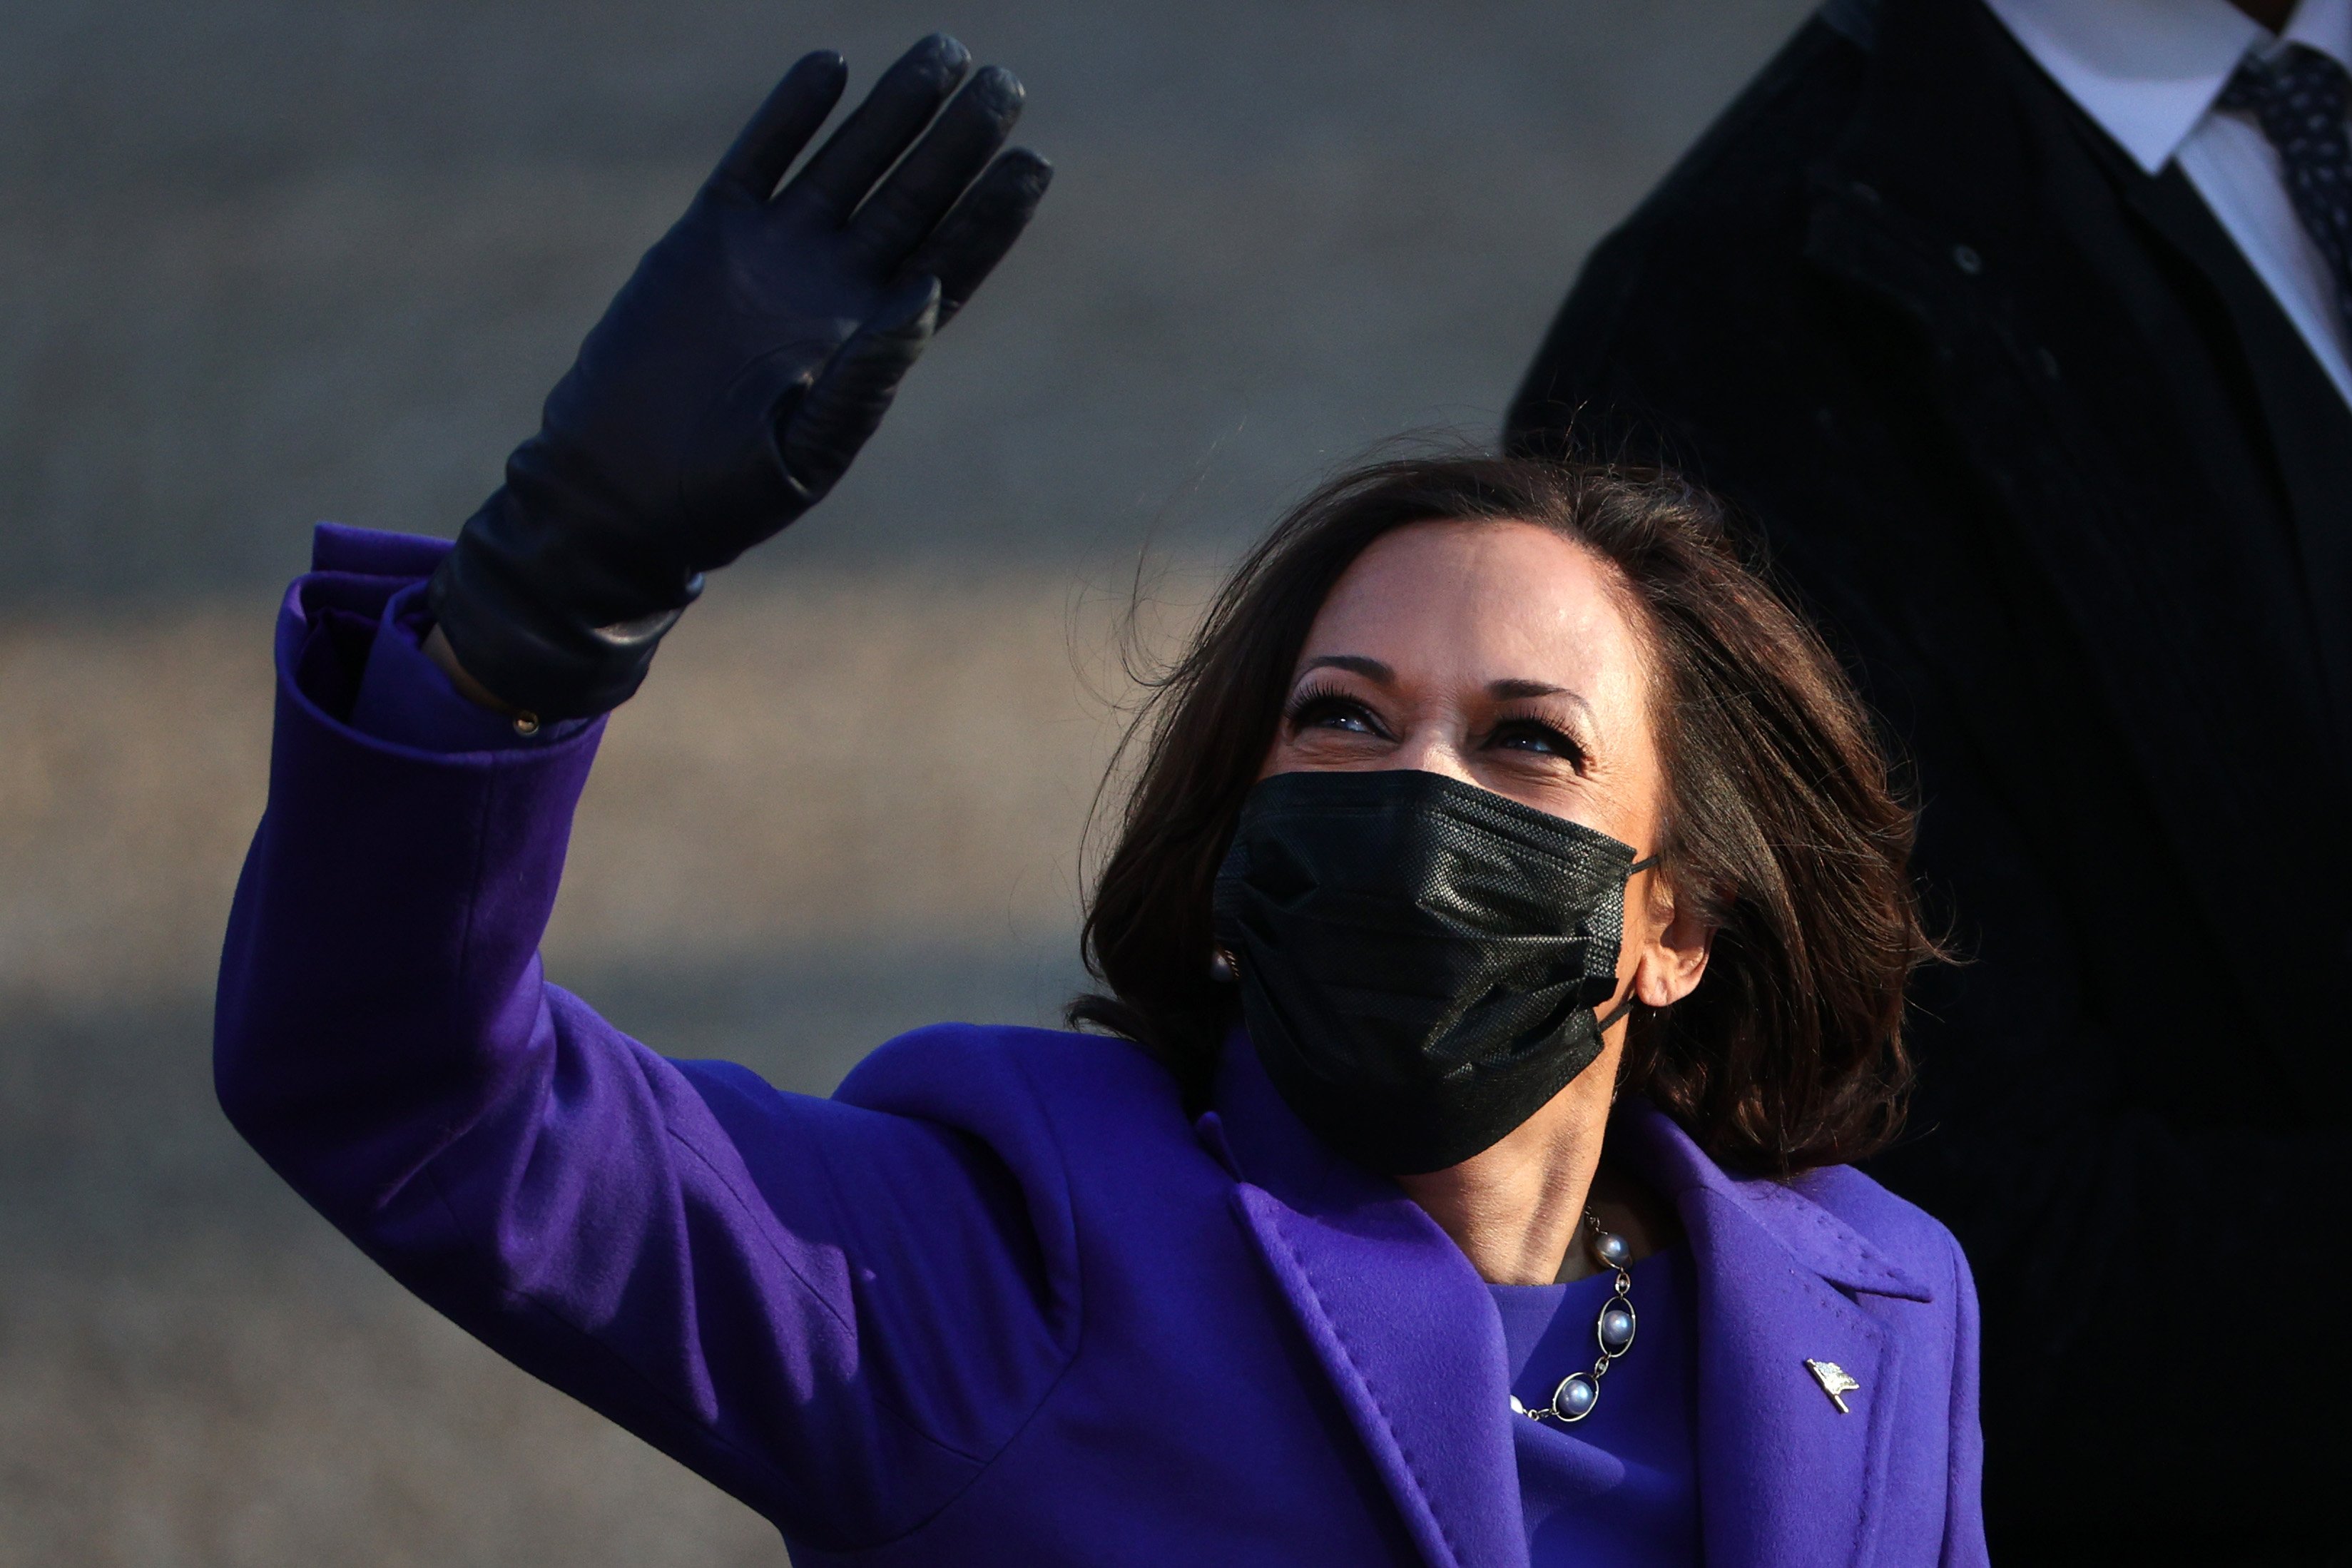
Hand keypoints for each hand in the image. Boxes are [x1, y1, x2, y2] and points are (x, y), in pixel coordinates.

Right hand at [429, 35, 1049, 717]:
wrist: (616, 492)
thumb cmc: (720, 495)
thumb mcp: (807, 449)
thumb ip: (868, 376)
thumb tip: (926, 292)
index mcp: (874, 343)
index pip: (952, 260)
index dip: (994, 213)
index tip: (1037, 162)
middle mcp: (833, 288)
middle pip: (915, 195)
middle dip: (961, 140)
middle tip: (1007, 83)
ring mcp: (773, 256)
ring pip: (850, 162)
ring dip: (896, 110)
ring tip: (944, 52)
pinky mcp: (708, 238)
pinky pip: (760, 158)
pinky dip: (792, 113)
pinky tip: (831, 66)